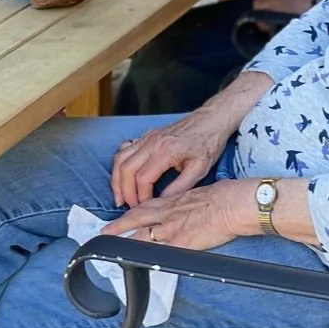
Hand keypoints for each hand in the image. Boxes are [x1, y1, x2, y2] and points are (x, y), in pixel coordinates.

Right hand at [111, 108, 234, 208]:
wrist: (211, 120)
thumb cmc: (209, 142)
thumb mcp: (200, 168)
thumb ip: (181, 186)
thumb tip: (164, 202)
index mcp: (165, 151)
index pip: (143, 178)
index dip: (141, 196)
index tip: (145, 207)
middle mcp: (152, 142)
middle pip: (126, 169)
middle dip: (124, 191)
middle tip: (128, 206)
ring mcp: (147, 137)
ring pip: (120, 159)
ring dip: (117, 179)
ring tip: (120, 196)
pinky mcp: (147, 135)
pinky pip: (124, 149)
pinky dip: (119, 164)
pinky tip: (122, 175)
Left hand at [111, 180, 255, 251]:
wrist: (233, 204)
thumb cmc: (224, 196)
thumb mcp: (198, 193)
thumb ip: (186, 202)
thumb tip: (186, 209)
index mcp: (173, 202)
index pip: (146, 206)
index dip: (132, 212)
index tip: (123, 216)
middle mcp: (168, 214)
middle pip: (137, 220)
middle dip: (119, 227)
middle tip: (103, 233)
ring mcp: (173, 230)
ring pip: (143, 238)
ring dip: (127, 245)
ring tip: (113, 251)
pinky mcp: (182, 244)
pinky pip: (161, 254)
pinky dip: (150, 259)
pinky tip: (140, 266)